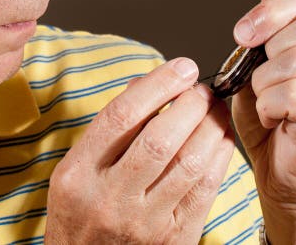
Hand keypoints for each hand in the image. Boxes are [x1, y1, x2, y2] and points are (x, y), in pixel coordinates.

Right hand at [45, 58, 234, 244]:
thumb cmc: (79, 214)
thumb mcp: (74, 169)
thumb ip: (108, 129)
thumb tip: (145, 84)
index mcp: (78, 174)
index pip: (121, 117)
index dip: (157, 86)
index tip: (180, 67)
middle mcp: (110, 198)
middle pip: (160, 139)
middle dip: (190, 104)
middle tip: (202, 88)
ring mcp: (144, 222)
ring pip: (190, 164)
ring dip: (211, 127)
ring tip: (215, 108)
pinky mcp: (174, 238)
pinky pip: (205, 190)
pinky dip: (219, 157)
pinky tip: (221, 138)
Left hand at [231, 0, 295, 243]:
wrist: (278, 172)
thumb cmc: (269, 117)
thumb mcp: (258, 61)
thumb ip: (268, 21)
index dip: (274, 5)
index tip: (244, 30)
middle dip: (271, 38)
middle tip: (253, 64)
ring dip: (264, 80)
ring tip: (264, 98)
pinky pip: (292, 93)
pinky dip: (268, 103)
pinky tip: (270, 115)